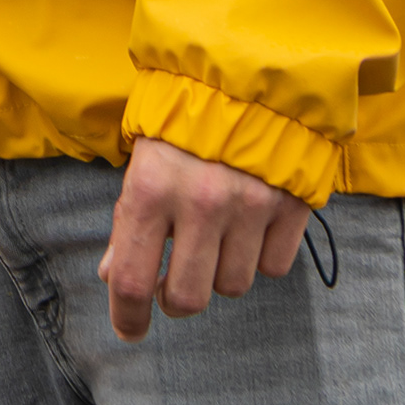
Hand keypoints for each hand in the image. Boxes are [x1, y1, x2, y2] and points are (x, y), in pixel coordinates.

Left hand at [97, 136, 311, 341]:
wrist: (248, 73)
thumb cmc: (182, 118)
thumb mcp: (141, 161)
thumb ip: (127, 220)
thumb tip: (114, 275)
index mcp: (150, 188)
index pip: (131, 279)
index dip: (127, 317)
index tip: (129, 330)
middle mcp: (200, 202)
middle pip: (187, 298)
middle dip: (176, 301)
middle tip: (173, 286)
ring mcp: (250, 206)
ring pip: (232, 286)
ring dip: (220, 275)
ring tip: (214, 239)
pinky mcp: (291, 206)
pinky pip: (274, 266)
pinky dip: (260, 257)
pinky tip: (250, 226)